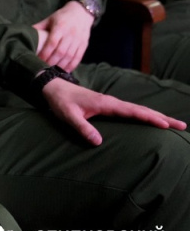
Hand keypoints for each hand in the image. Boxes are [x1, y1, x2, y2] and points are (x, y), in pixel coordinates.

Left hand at [32, 0, 92, 70]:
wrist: (82, 12)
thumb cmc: (62, 16)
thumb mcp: (49, 19)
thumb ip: (39, 27)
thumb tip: (25, 34)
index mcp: (60, 27)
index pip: (52, 43)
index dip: (45, 53)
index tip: (38, 60)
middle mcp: (70, 34)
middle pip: (61, 51)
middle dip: (51, 61)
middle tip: (44, 68)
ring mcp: (78, 40)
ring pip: (70, 56)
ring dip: (61, 65)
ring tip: (53, 71)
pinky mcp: (84, 45)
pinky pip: (78, 57)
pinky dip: (72, 65)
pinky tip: (65, 71)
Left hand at [42, 78, 185, 145]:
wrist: (53, 88)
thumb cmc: (61, 102)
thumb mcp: (69, 116)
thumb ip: (82, 128)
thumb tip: (98, 142)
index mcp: (106, 104)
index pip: (133, 111)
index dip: (149, 118)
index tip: (165, 125)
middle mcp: (112, 102)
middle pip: (142, 110)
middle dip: (162, 117)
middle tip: (182, 125)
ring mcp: (111, 103)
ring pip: (139, 110)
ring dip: (157, 116)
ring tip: (173, 124)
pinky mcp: (109, 106)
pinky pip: (131, 111)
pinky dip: (145, 115)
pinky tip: (151, 120)